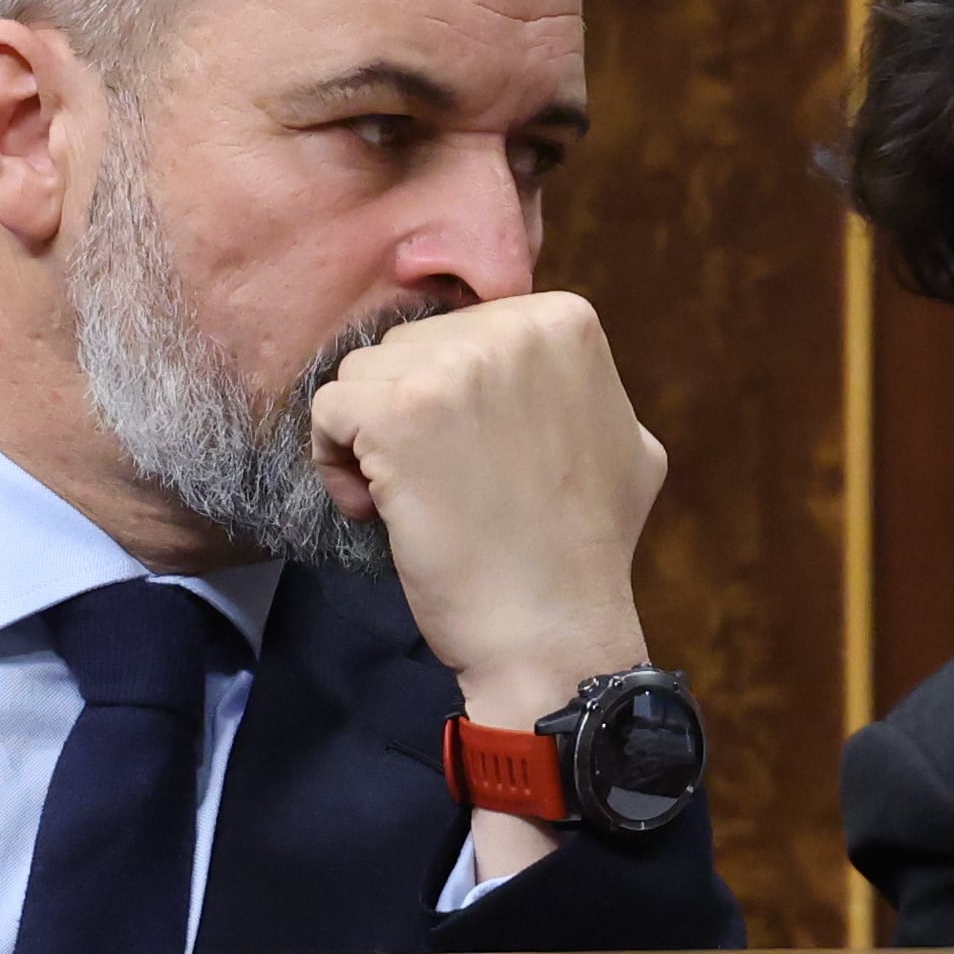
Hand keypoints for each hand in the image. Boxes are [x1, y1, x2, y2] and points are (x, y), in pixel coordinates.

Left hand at [308, 289, 664, 729]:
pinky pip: (329, 410)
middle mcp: (514, 328)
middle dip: (412, 415)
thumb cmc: (586, 552)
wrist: (555, 631)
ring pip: (364, 375)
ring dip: (372, 440)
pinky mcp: (398, 413)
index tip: (476, 460)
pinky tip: (381, 511)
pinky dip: (337, 465)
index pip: (461, 330)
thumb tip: (542, 360)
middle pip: (410, 347)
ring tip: (415, 501)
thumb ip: (575, 386)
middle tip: (446, 488)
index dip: (456, 401)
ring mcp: (455, 366)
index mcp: (565, 322)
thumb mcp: (625, 441)